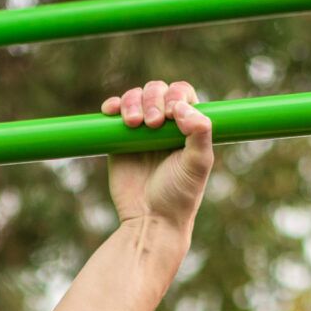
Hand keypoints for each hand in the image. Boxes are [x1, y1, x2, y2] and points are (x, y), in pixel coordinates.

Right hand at [100, 79, 213, 236]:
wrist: (150, 220)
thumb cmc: (179, 195)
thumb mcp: (198, 164)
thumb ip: (200, 133)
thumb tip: (183, 107)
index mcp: (187, 126)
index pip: (181, 93)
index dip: (175, 96)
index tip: (171, 114)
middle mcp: (164, 125)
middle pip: (156, 90)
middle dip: (153, 100)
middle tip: (152, 124)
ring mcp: (140, 131)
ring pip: (134, 97)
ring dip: (132, 101)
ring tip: (134, 124)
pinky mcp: (118, 140)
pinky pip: (113, 112)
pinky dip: (112, 106)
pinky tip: (110, 111)